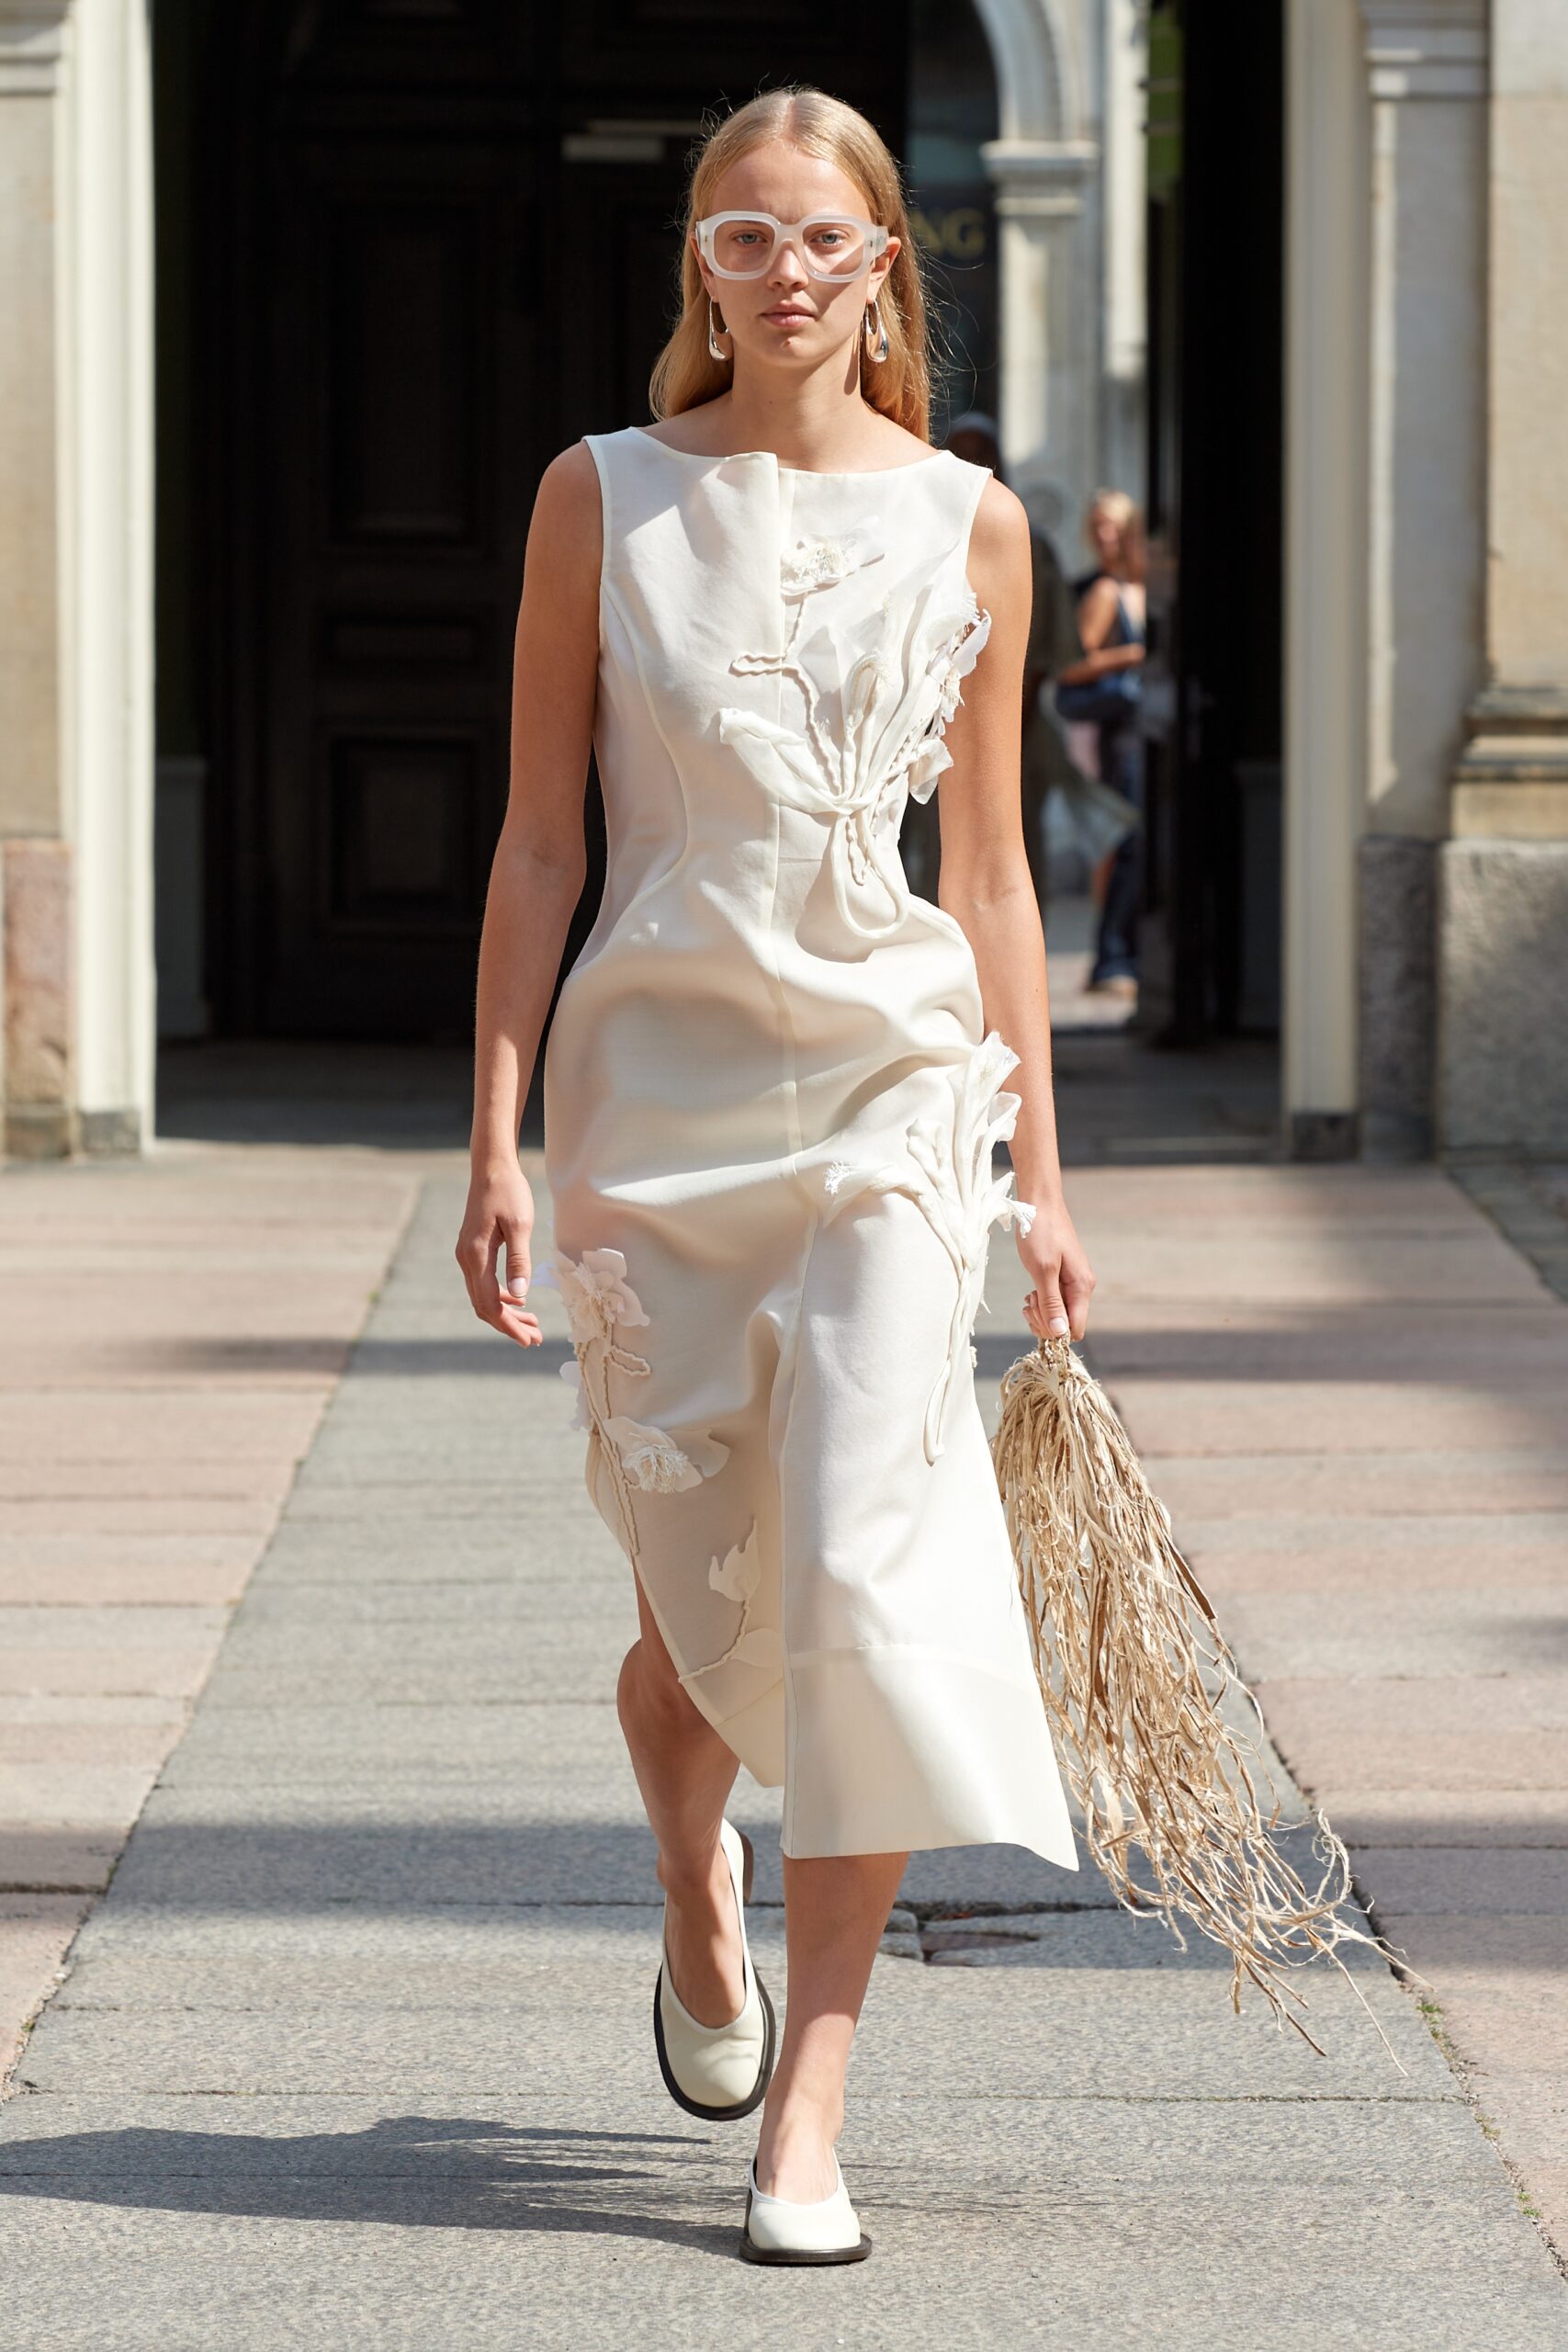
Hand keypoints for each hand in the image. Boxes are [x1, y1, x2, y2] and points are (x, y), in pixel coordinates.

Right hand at [455, 1163, 544, 1347]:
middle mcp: (466, 1259)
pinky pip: (483, 1282)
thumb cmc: (508, 1192)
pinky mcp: (473, 1250)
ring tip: (532, 1324)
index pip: (489, 1303)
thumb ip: (519, 1260)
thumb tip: (520, 1293)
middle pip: (484, 1305)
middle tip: (535, 1338)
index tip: (528, 1340)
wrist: (491, 1168)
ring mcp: (467, 1255)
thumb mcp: (520, 1225)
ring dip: (506, 1311)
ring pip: (483, 1295)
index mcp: (476, 1256)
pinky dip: (501, 1295)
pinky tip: (519, 1298)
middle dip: (509, 1324)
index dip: (508, 1325)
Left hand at [1016, 1198, 1094, 1343]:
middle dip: (1044, 1320)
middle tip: (1030, 1301)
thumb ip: (1051, 1303)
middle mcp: (1081, 1287)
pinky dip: (1040, 1302)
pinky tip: (1031, 1292)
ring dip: (1040, 1311)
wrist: (1039, 1204)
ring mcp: (1072, 1283)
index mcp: (1082, 1287)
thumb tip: (1060, 1334)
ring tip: (1029, 1295)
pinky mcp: (1062, 1278)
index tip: (1036, 1313)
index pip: (1076, 1329)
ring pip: (1058, 1314)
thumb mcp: (1043, 1269)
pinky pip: (1054, 1302)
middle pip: (1065, 1325)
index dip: (1055, 1331)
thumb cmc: (1040, 1232)